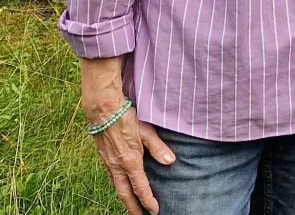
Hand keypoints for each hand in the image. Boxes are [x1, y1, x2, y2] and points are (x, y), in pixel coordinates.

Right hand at [87, 99, 174, 214]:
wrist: (103, 111)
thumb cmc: (127, 119)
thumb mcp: (147, 132)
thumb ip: (158, 148)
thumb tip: (170, 161)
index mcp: (130, 162)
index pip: (140, 187)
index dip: (148, 201)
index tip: (154, 211)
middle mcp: (117, 166)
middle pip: (124, 194)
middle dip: (132, 207)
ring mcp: (108, 163)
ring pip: (116, 187)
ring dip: (125, 198)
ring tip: (132, 205)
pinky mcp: (104, 158)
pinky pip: (111, 177)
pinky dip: (118, 186)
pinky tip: (122, 186)